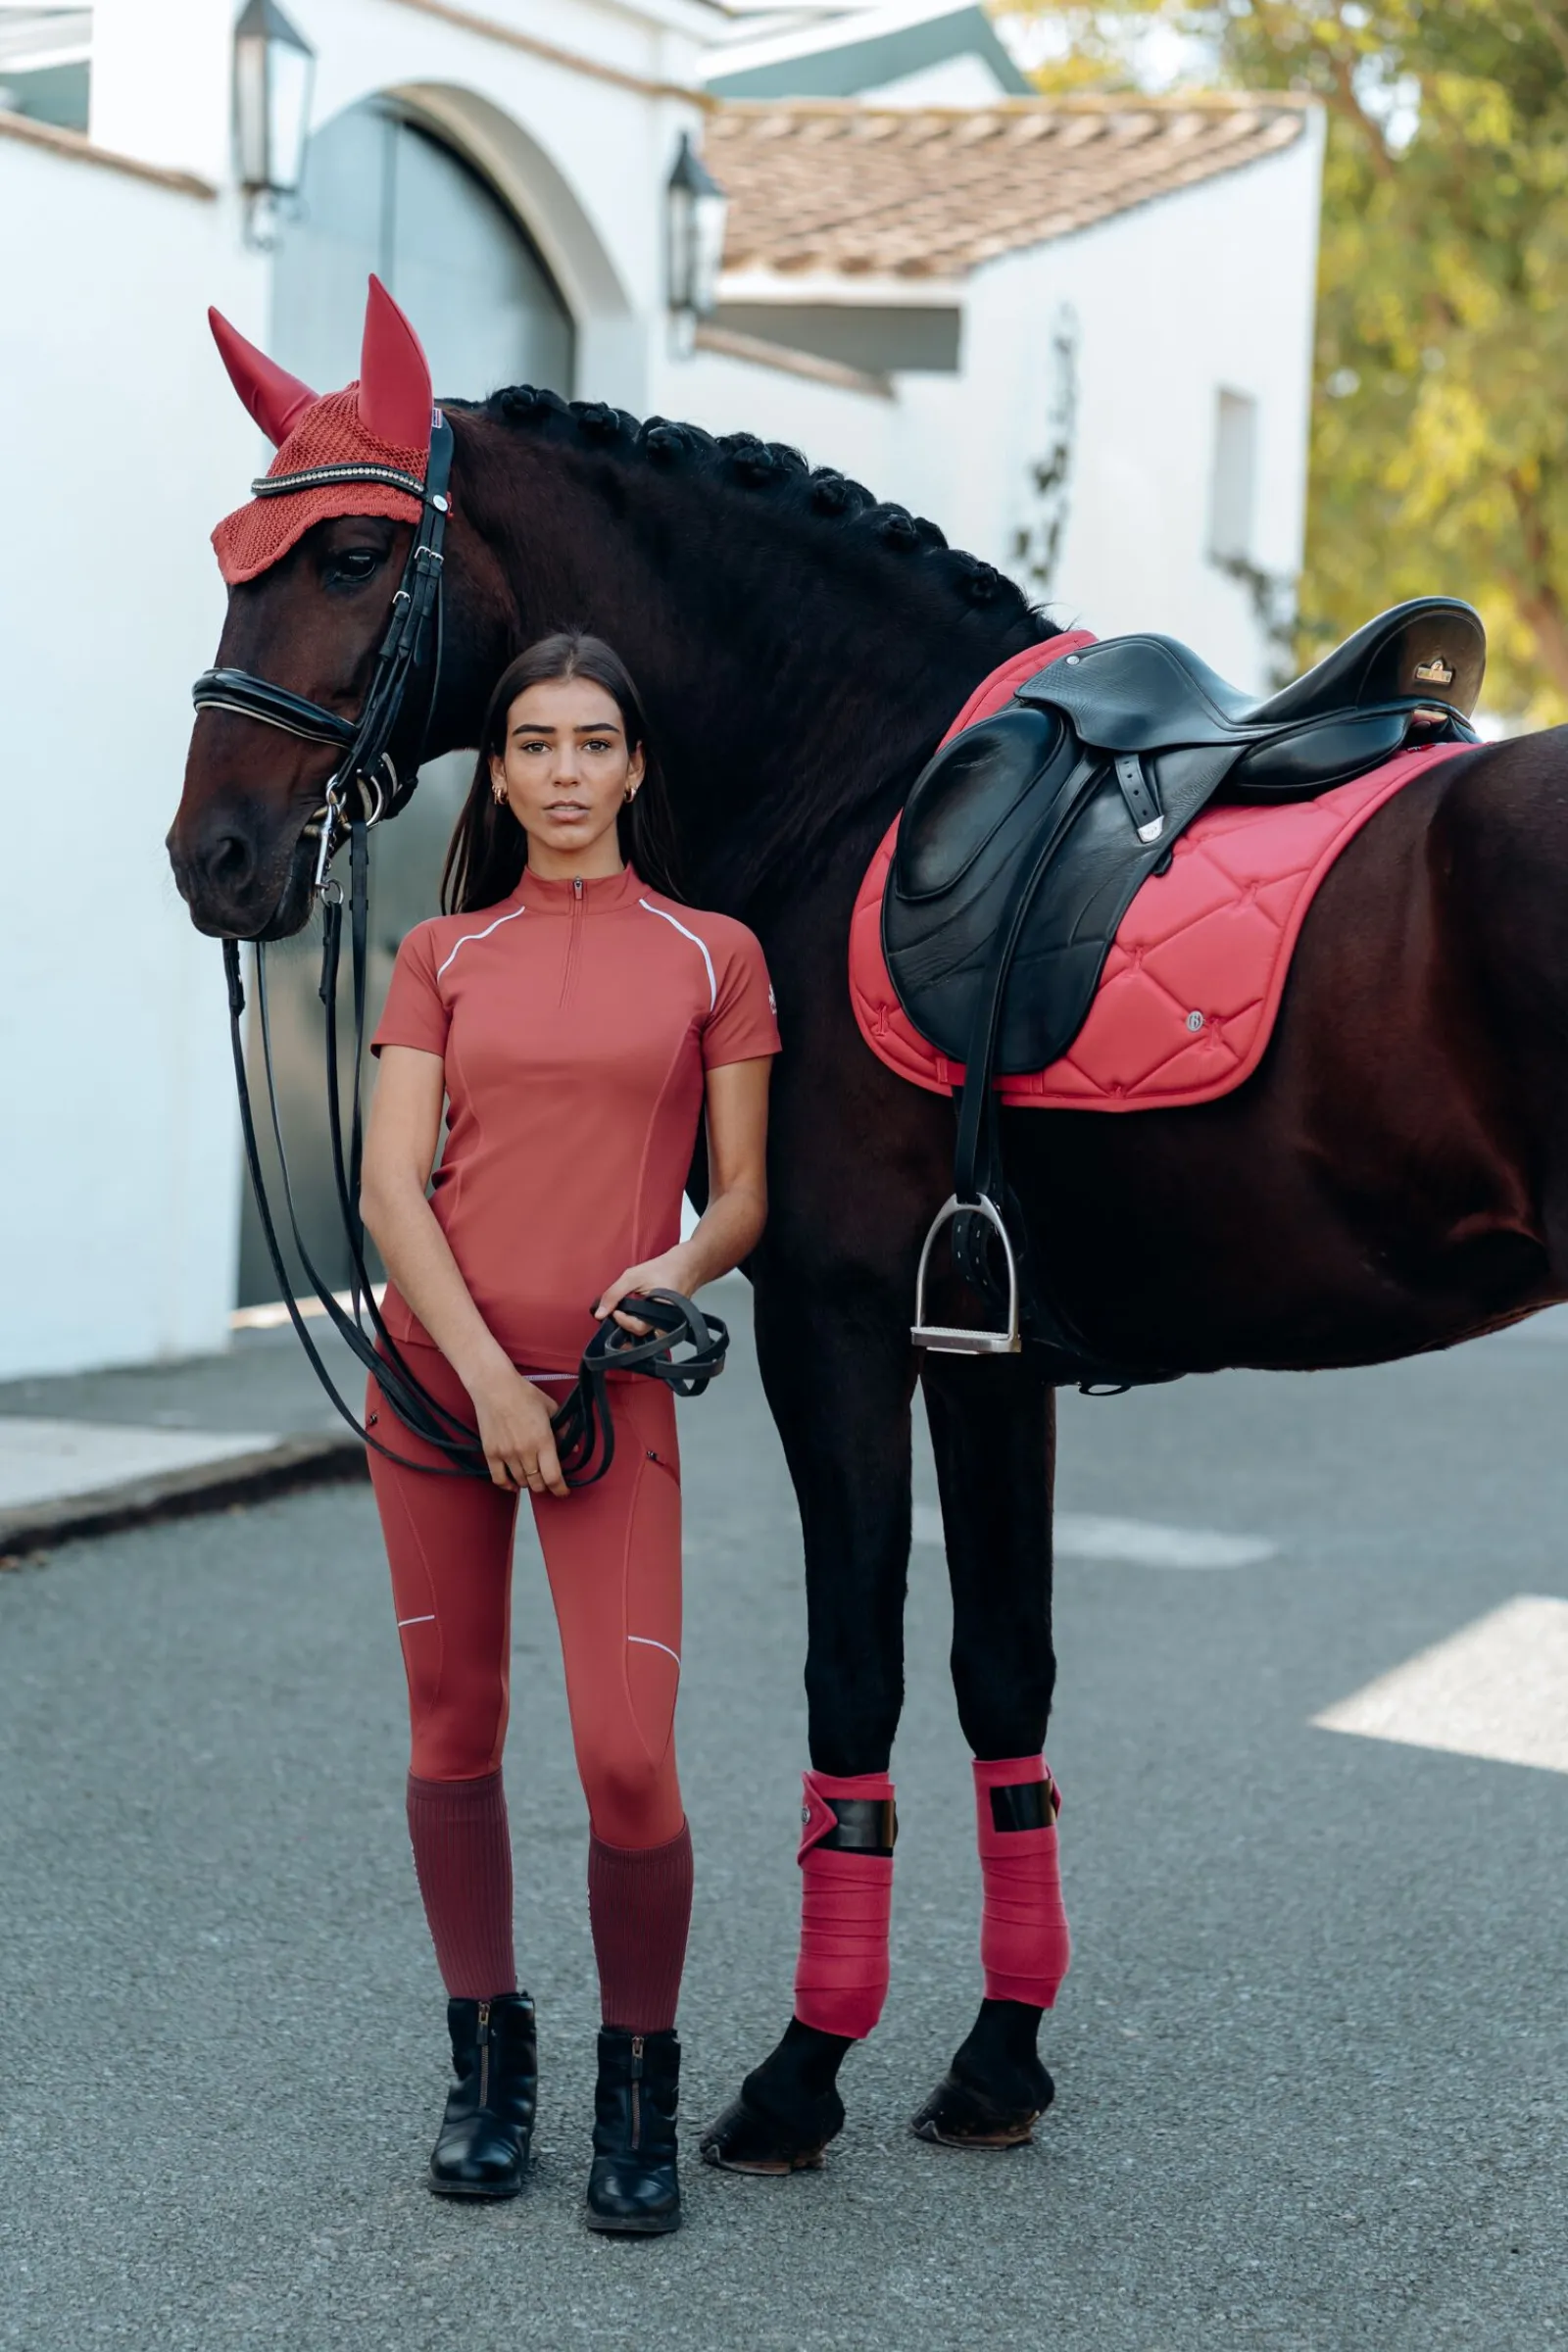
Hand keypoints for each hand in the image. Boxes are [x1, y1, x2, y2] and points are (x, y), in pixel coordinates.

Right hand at [468, 1362, 569, 1497]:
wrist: (495, 1387)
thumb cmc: (525, 1394)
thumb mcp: (551, 1409)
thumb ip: (564, 1430)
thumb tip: (573, 1449)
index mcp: (543, 1441)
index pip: (553, 1477)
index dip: (560, 1489)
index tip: (563, 1492)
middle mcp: (525, 1452)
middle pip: (537, 1484)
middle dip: (545, 1486)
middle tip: (547, 1481)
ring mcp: (506, 1454)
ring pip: (521, 1482)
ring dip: (528, 1483)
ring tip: (532, 1477)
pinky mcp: (491, 1453)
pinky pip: (499, 1479)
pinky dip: (508, 1485)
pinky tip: (513, 1484)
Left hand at [593, 1247, 700, 1336]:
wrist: (686, 1265)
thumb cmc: (662, 1269)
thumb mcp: (632, 1277)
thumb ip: (614, 1294)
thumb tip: (599, 1314)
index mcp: (661, 1313)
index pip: (637, 1328)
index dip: (621, 1320)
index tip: (613, 1309)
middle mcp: (667, 1324)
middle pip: (641, 1337)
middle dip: (625, 1327)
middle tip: (617, 1314)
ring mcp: (669, 1325)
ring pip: (646, 1337)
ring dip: (632, 1329)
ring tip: (624, 1317)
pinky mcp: (668, 1324)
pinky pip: (651, 1331)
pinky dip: (640, 1326)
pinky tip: (633, 1317)